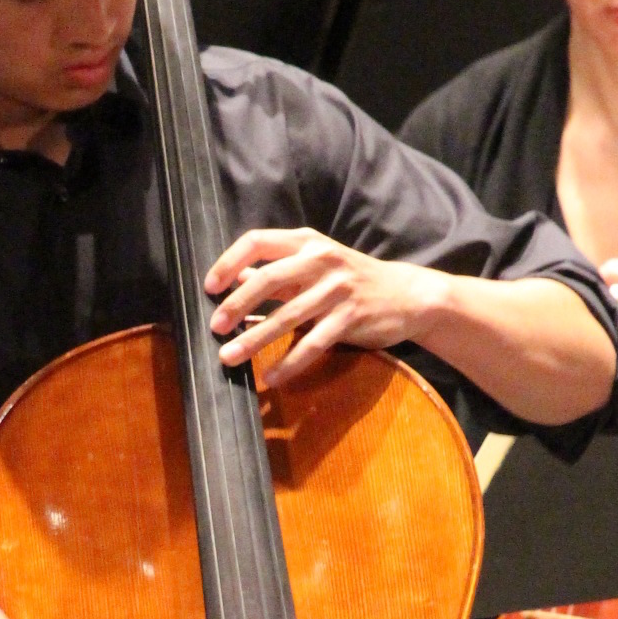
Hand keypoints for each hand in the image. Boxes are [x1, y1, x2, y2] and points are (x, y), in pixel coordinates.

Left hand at [205, 229, 446, 385]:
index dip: (229, 262)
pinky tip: (271, 377)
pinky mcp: (351, 317)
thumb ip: (278, 272)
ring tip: (229, 357)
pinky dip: (289, 363)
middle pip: (268, 279)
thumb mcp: (316, 267)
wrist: (407, 294)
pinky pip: (313, 343)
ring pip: (287, 317)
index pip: (257, 241)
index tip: (210, 287)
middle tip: (215, 327)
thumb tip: (235, 279)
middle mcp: (321, 259)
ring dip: (254, 339)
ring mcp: (337, 288)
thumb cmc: (352, 280)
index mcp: (307, 242)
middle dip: (236, 305)